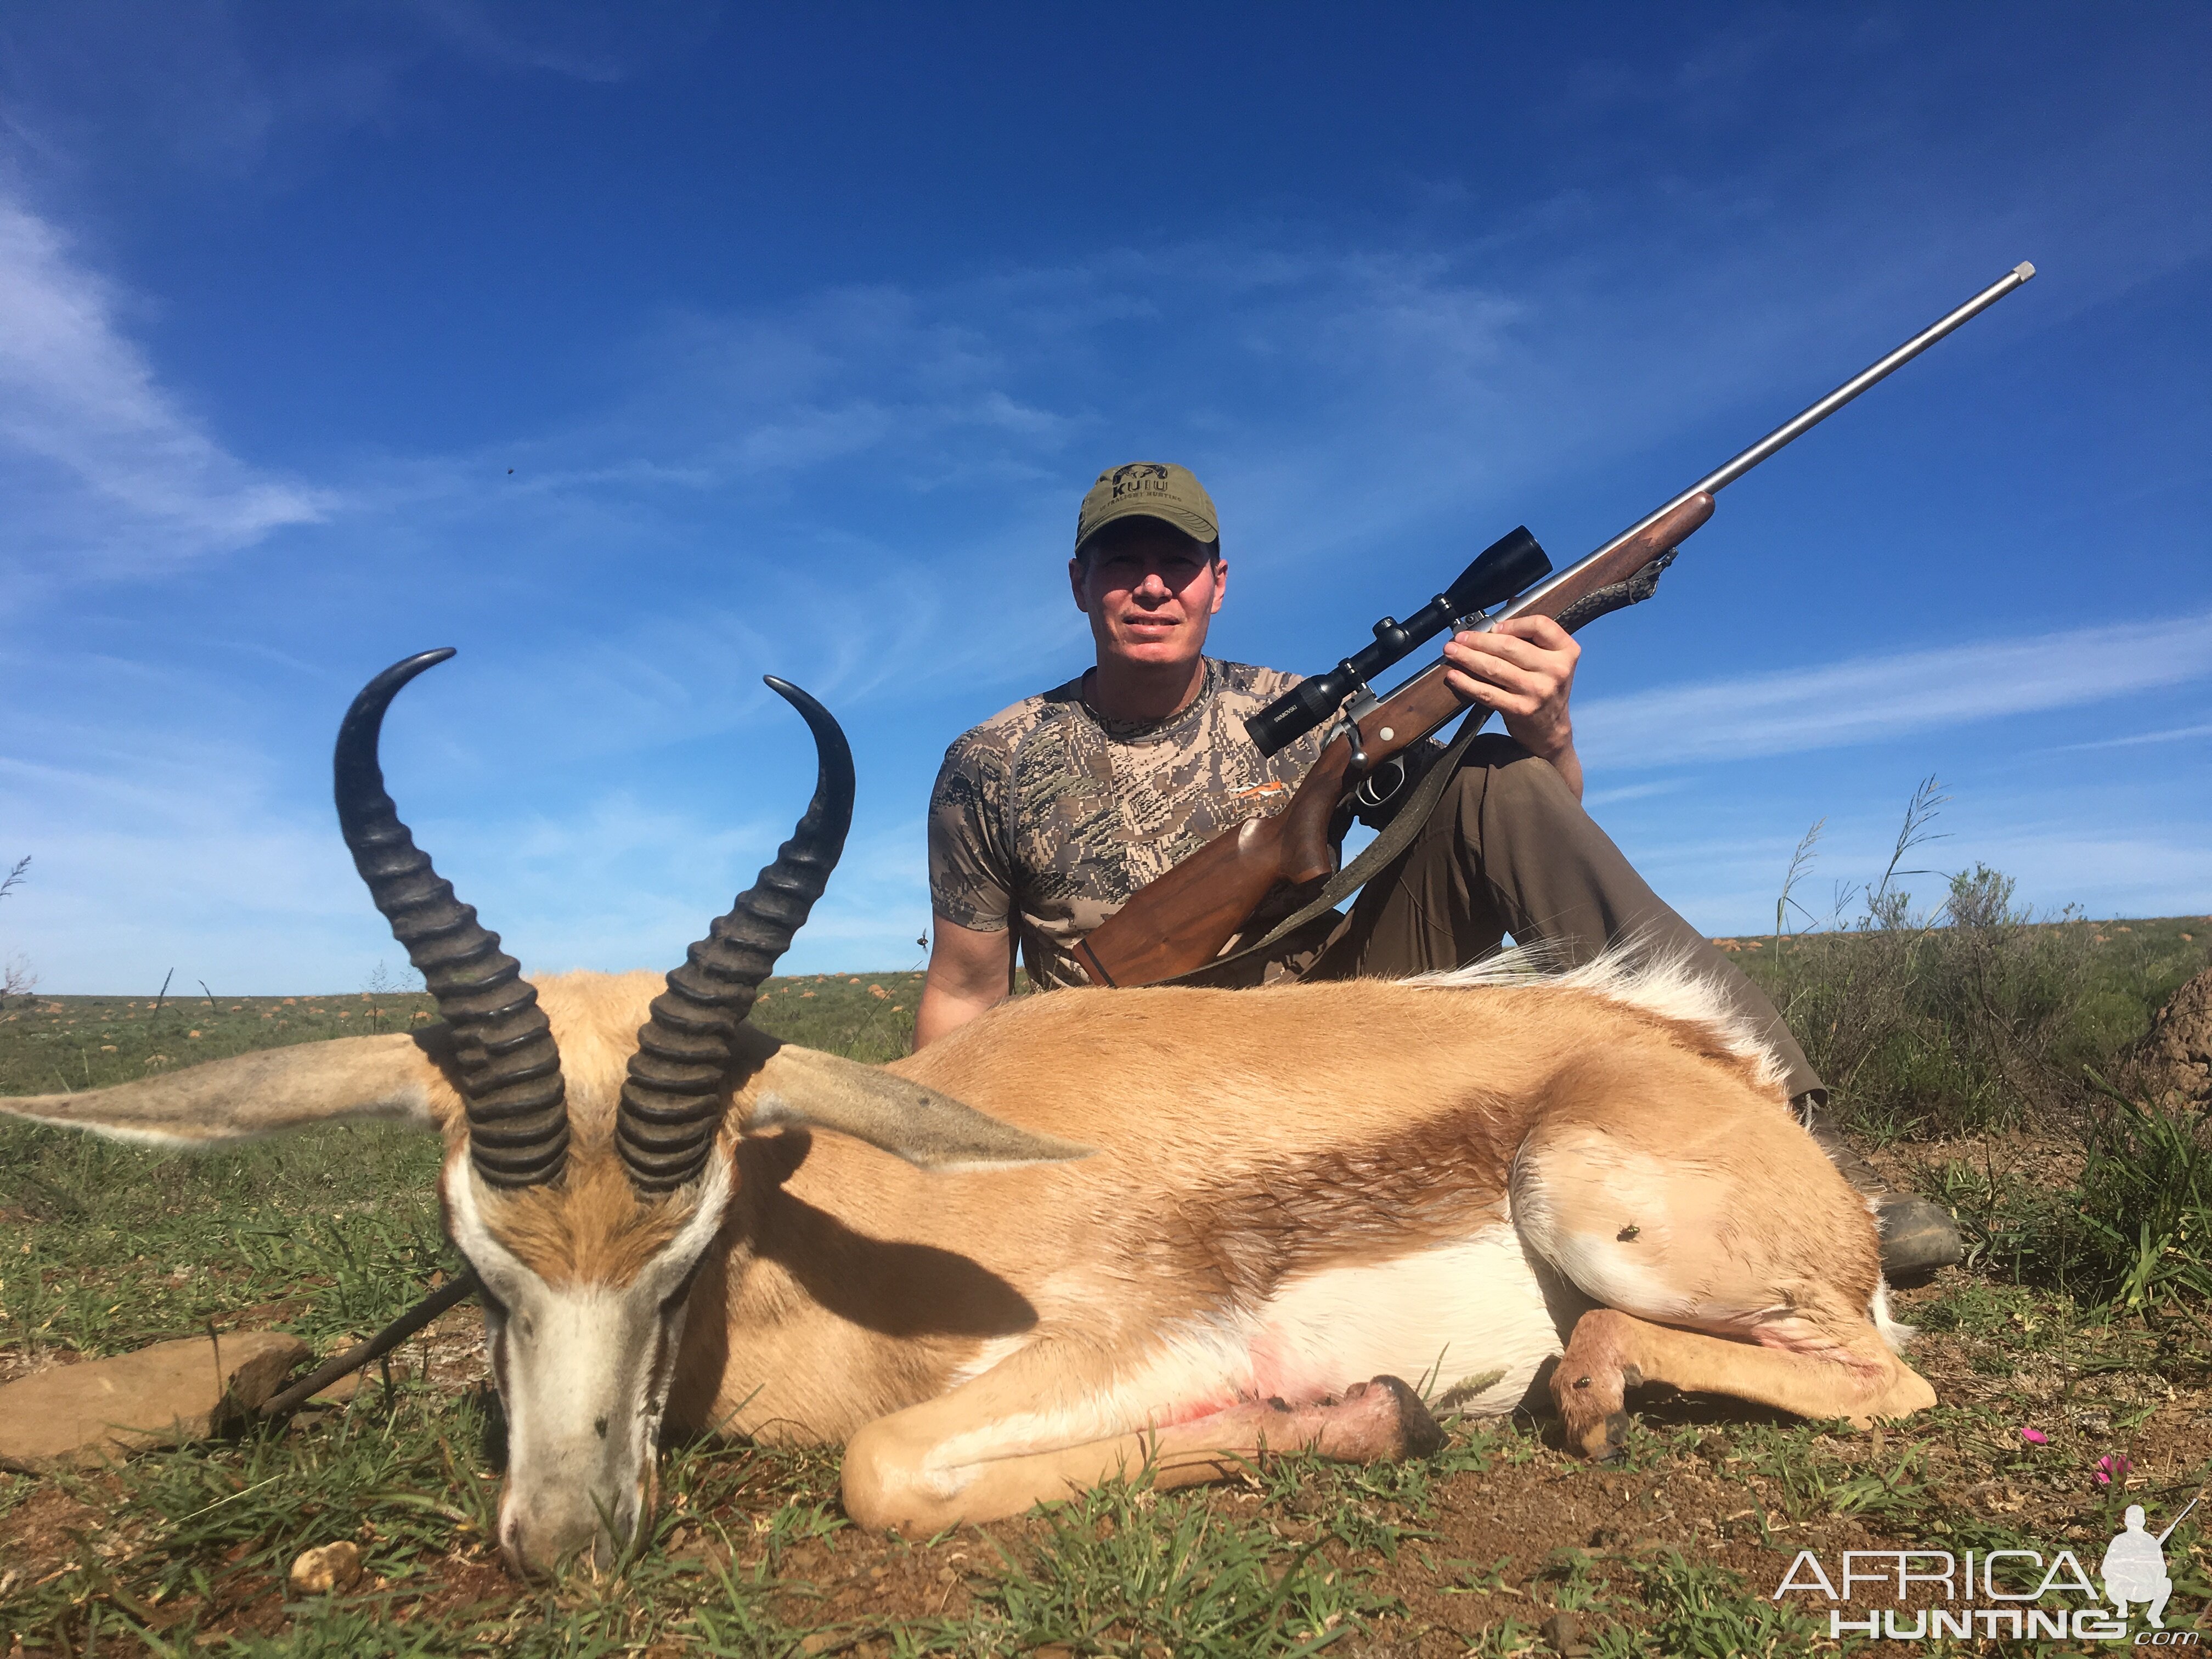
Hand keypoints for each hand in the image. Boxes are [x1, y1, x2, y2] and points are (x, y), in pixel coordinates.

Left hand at [1440, 615, 1583, 797]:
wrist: (1551, 729)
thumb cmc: (1545, 686)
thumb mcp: (1551, 660)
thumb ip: (1533, 635)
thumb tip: (1509, 604)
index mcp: (1566, 651)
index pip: (1540, 625)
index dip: (1513, 623)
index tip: (1494, 627)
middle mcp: (1555, 670)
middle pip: (1510, 646)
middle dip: (1479, 640)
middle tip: (1459, 638)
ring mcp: (1538, 691)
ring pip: (1495, 668)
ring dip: (1468, 657)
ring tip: (1451, 651)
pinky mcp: (1520, 709)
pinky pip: (1487, 693)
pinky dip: (1467, 683)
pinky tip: (1454, 676)